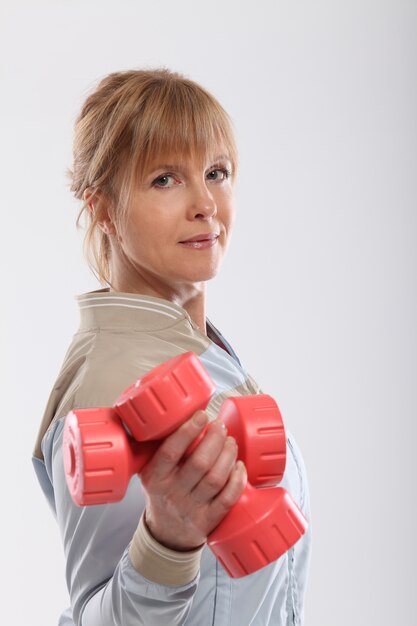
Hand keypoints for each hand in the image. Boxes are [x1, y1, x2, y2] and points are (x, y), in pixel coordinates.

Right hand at [140, 410, 246, 550]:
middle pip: (199, 463)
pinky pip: (228, 499)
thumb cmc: (162, 493)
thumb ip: (160, 446)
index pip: (170, 452)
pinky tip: (240, 466)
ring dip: (228, 456)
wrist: (166, 534)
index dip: (188, 431)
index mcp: (155, 478)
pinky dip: (237, 480)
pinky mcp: (208, 521)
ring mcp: (192, 509)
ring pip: (215, 479)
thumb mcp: (151, 471)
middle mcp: (172, 494)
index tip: (201, 415)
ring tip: (231, 442)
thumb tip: (177, 411)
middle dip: (214, 440)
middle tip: (220, 426)